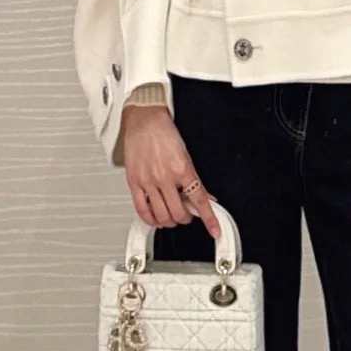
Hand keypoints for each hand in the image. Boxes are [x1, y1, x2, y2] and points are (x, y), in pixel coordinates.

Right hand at [121, 102, 221, 238]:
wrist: (144, 120)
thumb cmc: (164, 133)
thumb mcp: (186, 155)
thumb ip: (195, 179)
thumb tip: (205, 196)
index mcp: (182, 169)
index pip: (199, 200)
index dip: (209, 219)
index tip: (215, 230)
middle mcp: (165, 177)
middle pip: (179, 213)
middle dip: (185, 219)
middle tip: (186, 215)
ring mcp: (148, 181)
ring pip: (162, 215)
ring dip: (170, 221)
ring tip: (172, 217)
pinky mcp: (134, 183)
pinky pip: (142, 209)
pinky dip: (150, 219)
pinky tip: (155, 219)